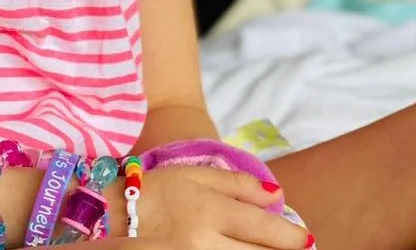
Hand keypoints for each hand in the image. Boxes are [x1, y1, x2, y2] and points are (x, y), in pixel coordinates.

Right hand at [125, 165, 312, 249]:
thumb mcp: (193, 174)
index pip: (263, 228)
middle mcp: (204, 242)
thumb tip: (277, 193)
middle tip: (299, 249)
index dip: (291, 237)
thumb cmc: (154, 191)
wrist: (108, 216)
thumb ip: (237, 183)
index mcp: (208, 210)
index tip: (307, 240)